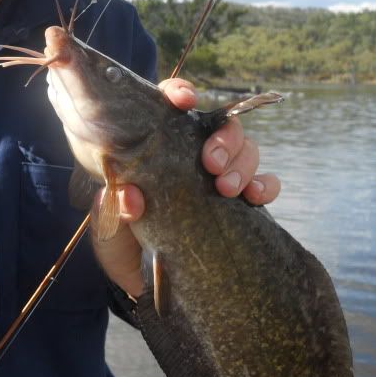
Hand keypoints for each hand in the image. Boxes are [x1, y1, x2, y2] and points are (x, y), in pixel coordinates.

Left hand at [92, 78, 280, 297]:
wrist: (143, 283)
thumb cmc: (122, 244)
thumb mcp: (109, 229)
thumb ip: (113, 210)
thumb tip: (130, 196)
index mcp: (157, 147)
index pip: (171, 105)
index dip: (181, 93)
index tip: (185, 101)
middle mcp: (192, 155)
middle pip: (221, 125)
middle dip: (223, 138)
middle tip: (210, 163)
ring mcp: (219, 176)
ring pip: (247, 149)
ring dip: (242, 163)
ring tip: (226, 189)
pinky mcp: (241, 203)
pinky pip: (266, 183)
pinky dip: (266, 185)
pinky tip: (255, 198)